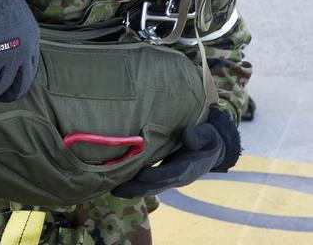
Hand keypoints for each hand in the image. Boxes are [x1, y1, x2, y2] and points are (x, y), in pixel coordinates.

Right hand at [0, 0, 39, 101]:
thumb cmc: (4, 1)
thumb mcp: (21, 21)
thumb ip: (16, 38)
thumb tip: (5, 48)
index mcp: (34, 44)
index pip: (31, 73)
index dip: (21, 83)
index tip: (12, 89)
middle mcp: (25, 54)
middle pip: (19, 84)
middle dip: (7, 95)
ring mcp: (10, 57)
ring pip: (0, 84)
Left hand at [112, 107, 240, 198]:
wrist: (211, 150)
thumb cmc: (207, 139)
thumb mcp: (208, 134)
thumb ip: (198, 135)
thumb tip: (187, 135)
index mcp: (189, 167)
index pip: (172, 173)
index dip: (157, 175)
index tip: (142, 175)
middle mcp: (178, 177)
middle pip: (156, 186)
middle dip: (137, 189)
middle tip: (116, 190)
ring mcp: (170, 180)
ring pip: (150, 188)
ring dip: (132, 190)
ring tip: (113, 190)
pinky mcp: (163, 178)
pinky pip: (148, 185)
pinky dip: (135, 186)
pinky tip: (118, 184)